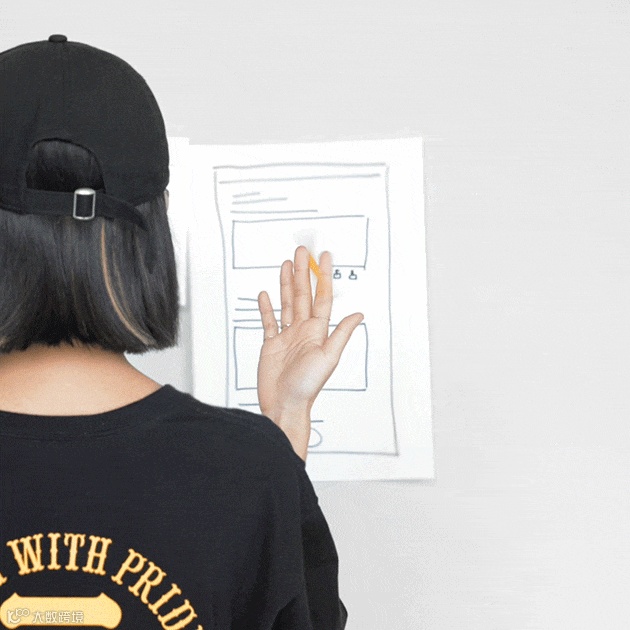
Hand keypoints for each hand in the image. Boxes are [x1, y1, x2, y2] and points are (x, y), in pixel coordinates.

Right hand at [257, 246, 363, 459]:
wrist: (285, 404)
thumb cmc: (307, 386)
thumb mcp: (328, 357)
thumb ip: (341, 333)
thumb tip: (359, 314)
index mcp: (317, 331)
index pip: (321, 297)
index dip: (323, 276)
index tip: (324, 257)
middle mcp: (303, 330)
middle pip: (303, 294)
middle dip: (303, 272)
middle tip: (302, 251)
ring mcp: (287, 336)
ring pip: (287, 303)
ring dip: (286, 284)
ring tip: (286, 264)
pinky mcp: (271, 344)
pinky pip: (269, 321)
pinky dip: (267, 307)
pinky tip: (266, 294)